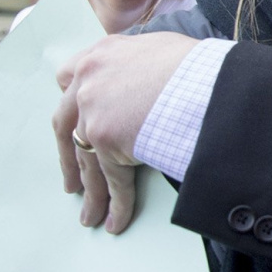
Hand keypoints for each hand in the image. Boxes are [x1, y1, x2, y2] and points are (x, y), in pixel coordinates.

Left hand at [54, 32, 198, 233]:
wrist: (206, 81)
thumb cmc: (198, 67)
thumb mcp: (163, 51)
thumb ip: (141, 65)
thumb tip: (151, 84)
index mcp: (103, 54)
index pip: (69, 79)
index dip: (72, 106)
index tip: (72, 125)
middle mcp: (90, 79)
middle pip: (65, 124)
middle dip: (69, 157)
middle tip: (73, 181)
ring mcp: (93, 110)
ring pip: (86, 159)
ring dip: (91, 190)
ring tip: (92, 214)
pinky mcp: (106, 139)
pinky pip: (111, 178)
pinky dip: (115, 203)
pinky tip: (116, 220)